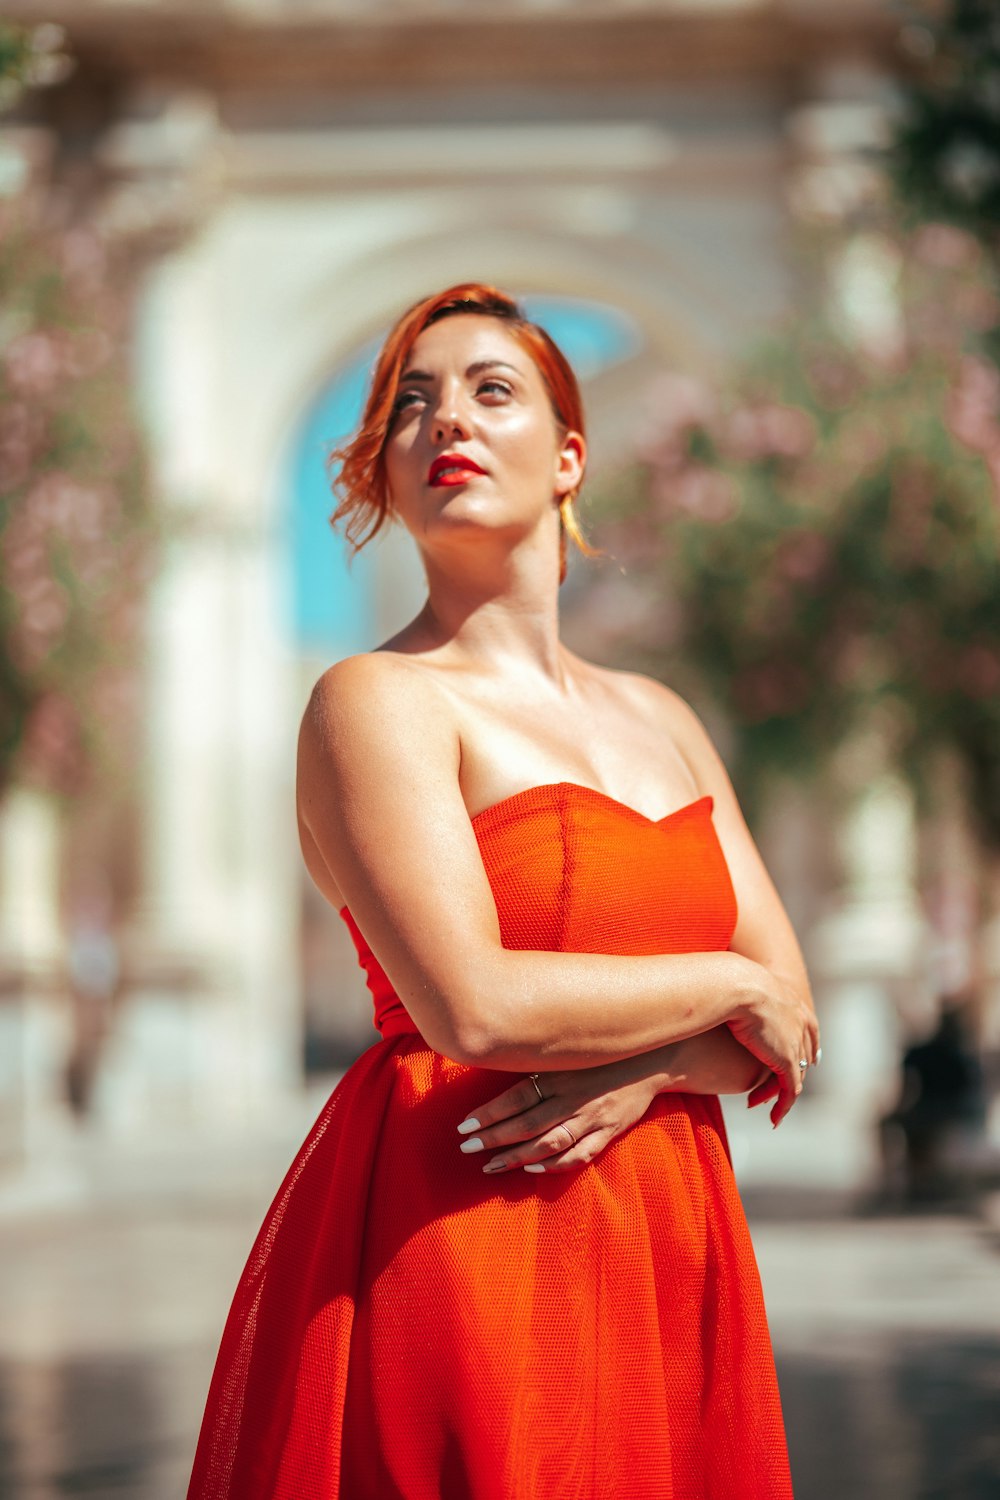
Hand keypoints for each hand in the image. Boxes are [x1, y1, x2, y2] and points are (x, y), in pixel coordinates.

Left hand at [455, 1058, 659, 1175]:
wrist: (652, 1058)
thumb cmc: (601, 1052)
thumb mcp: (569, 1051)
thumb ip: (540, 1063)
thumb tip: (499, 1061)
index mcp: (559, 1074)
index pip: (516, 1098)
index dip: (489, 1113)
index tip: (464, 1126)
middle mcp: (573, 1097)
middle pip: (528, 1124)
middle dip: (494, 1138)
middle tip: (466, 1149)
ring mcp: (592, 1117)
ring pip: (550, 1143)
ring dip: (517, 1157)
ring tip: (490, 1166)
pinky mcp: (608, 1131)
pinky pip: (580, 1153)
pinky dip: (555, 1165)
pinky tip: (532, 1169)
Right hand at [727, 971, 819, 1126]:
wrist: (737, 984)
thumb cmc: (726, 981)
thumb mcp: (735, 986)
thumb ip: (735, 995)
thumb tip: (719, 994)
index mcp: (791, 1002)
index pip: (807, 1029)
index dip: (805, 1045)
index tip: (804, 1057)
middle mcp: (799, 1022)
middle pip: (803, 1053)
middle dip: (793, 1070)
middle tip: (781, 1085)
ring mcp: (795, 1042)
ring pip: (793, 1074)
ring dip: (776, 1091)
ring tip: (757, 1102)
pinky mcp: (787, 1061)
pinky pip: (790, 1090)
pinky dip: (783, 1106)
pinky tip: (774, 1119)